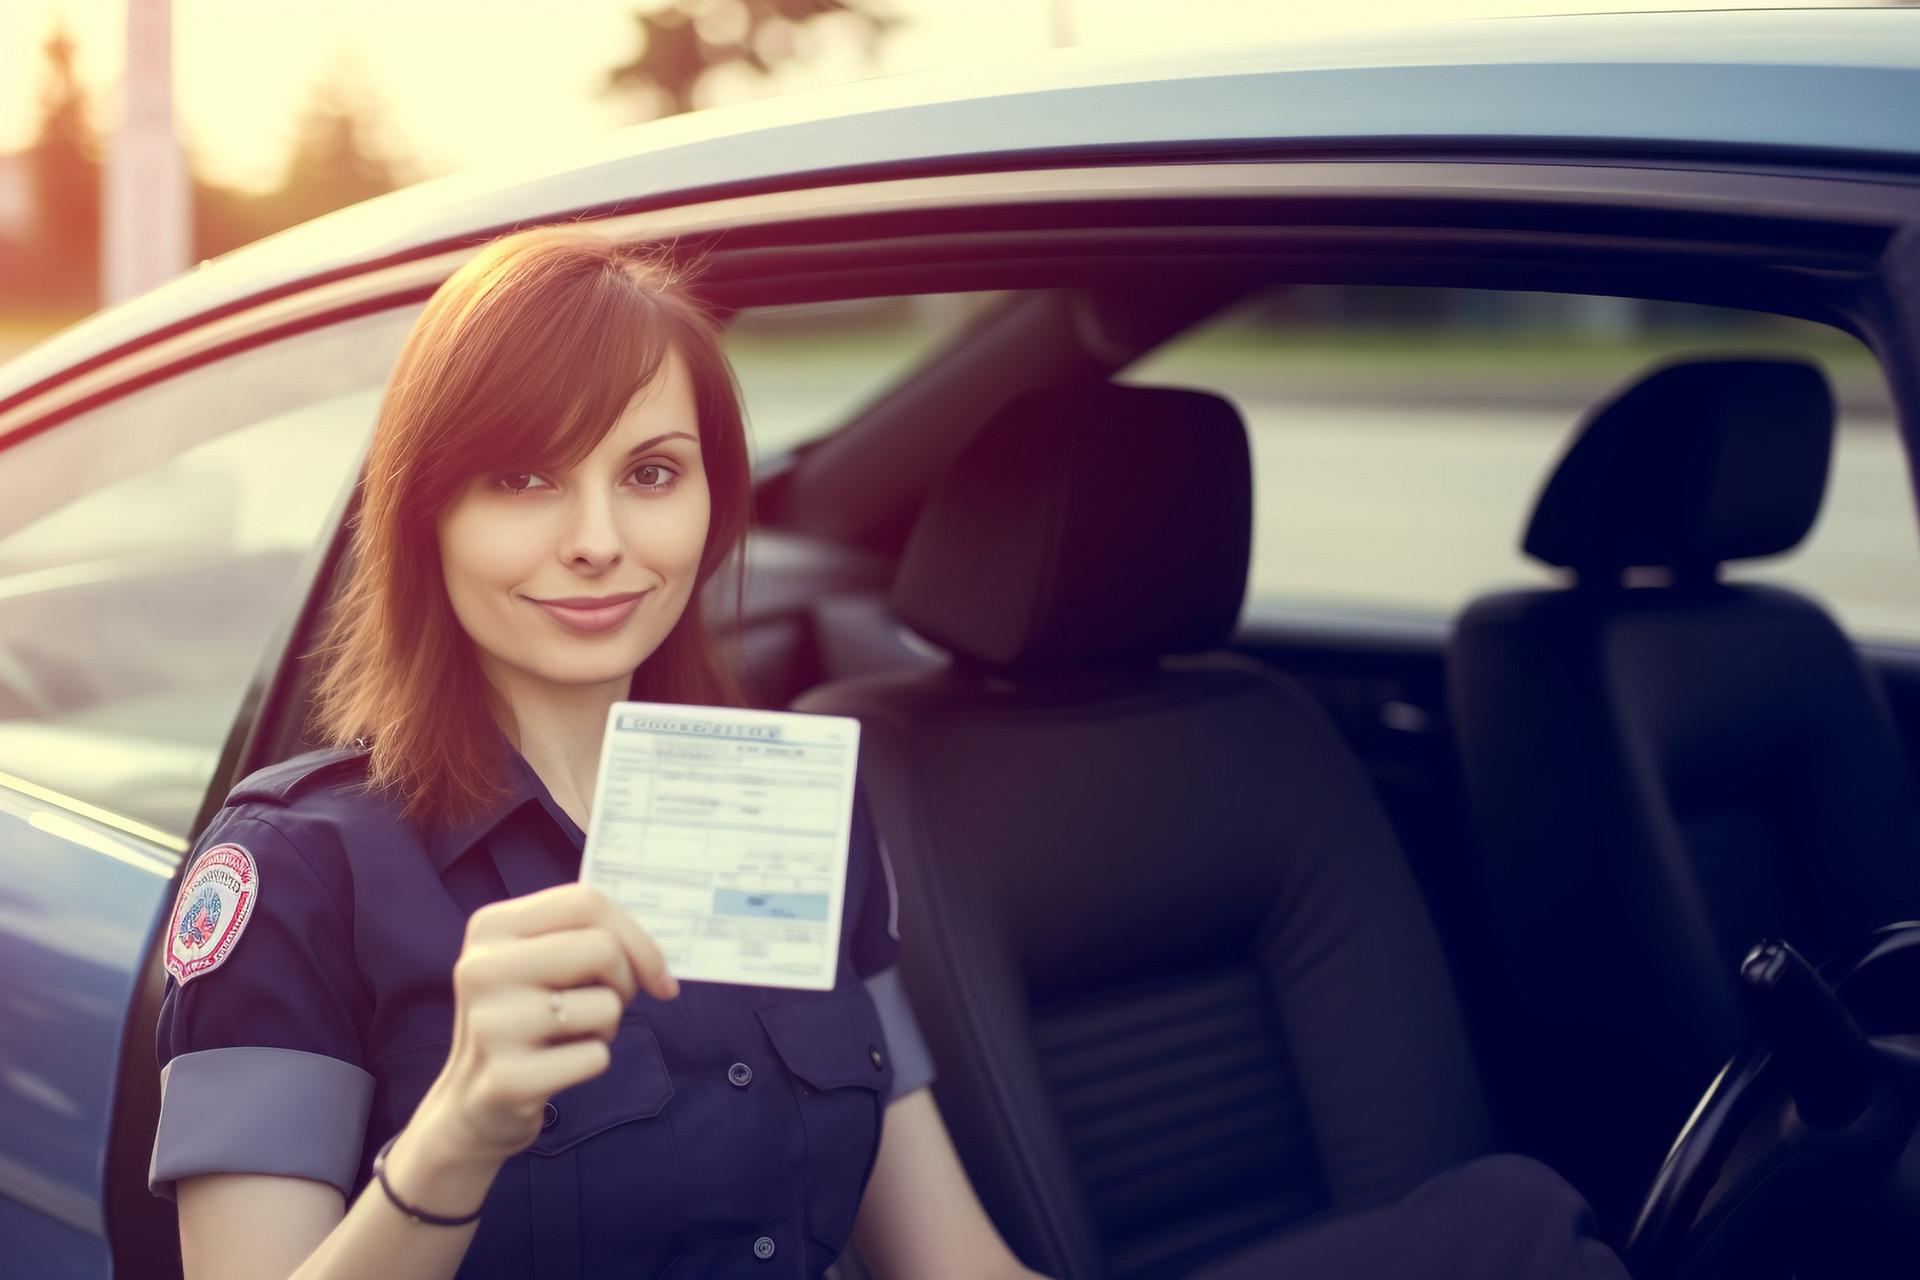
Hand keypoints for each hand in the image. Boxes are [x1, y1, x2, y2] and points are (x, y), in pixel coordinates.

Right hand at [389, 884, 677, 1206]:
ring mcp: (490, 1024)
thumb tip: (659, 945)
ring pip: (606, 1005)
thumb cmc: (526, 1018)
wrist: (475, 1100)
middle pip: (602, 948)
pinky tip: (558, 1067)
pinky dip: (593, 1062)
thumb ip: (586, 936)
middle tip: (612, 1002)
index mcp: (491, 928)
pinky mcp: (507, 1078)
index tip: (656, 969)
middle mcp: (482, 969)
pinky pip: (596, 1056)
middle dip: (627, 980)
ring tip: (570, 1036)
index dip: (635, 934)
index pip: (584, 901)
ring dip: (607, 1025)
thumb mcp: (539, 963)